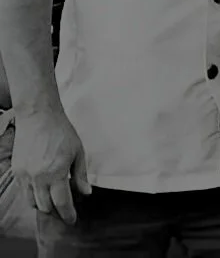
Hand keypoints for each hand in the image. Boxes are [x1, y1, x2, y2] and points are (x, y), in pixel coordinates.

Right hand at [12, 106, 90, 223]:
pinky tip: (41, 190)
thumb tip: (85, 193)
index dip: (67, 214)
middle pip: (45, 206)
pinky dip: (32, 195)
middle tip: (64, 209)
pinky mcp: (17, 171)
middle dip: (56, 210)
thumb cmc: (61, 132)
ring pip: (31, 201)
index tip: (72, 219)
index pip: (61, 202)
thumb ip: (80, 175)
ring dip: (42, 204)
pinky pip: (23, 191)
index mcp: (55, 172)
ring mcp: (25, 175)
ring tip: (53, 200)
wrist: (38, 117)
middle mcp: (37, 177)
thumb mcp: (78, 152)